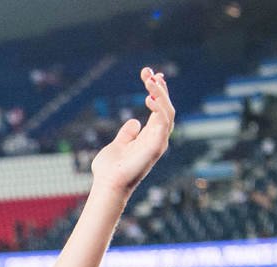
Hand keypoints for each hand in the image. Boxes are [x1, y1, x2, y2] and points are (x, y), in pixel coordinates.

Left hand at [90, 67, 173, 194]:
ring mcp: (158, 143)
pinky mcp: (156, 147)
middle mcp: (157, 138)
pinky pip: (164, 123)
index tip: (150, 74)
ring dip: (160, 94)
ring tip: (149, 80)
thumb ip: (127, 133)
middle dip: (159, 88)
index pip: (159, 109)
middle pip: (166, 107)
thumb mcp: (118, 144)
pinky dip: (160, 109)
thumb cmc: (111, 169)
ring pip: (168, 112)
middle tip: (147, 72)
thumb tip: (133, 122)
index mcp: (149, 136)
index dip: (158, 91)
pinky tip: (149, 98)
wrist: (108, 185)